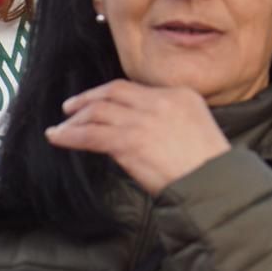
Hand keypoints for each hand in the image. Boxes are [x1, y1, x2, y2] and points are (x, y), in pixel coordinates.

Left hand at [45, 79, 230, 194]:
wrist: (213, 181)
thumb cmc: (208, 164)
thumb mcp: (196, 126)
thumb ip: (170, 118)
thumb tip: (141, 126)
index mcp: (179, 94)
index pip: (135, 89)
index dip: (110, 95)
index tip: (98, 102)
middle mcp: (159, 101)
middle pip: (113, 92)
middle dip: (88, 98)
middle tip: (70, 107)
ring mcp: (143, 120)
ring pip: (98, 111)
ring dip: (75, 119)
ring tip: (61, 127)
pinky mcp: (129, 141)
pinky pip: (91, 134)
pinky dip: (70, 135)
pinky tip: (58, 138)